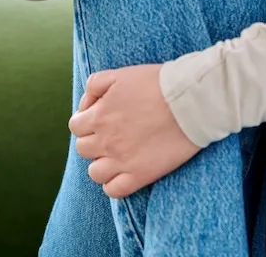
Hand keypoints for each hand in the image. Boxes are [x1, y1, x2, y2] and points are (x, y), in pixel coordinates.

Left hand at [68, 63, 200, 198]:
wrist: (190, 101)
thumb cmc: (158, 83)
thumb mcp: (121, 74)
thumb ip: (96, 84)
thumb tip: (86, 103)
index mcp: (99, 115)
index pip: (75, 126)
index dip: (87, 122)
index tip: (101, 118)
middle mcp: (105, 140)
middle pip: (83, 149)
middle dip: (94, 141)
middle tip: (113, 135)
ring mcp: (121, 160)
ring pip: (95, 172)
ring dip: (102, 164)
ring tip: (119, 155)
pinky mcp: (140, 175)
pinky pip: (113, 190)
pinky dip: (114, 184)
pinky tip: (126, 173)